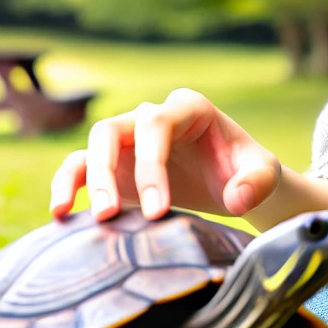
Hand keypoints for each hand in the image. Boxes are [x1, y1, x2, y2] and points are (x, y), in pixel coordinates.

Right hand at [49, 88, 280, 220]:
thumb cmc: (248, 173)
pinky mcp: (113, 165)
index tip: (158, 212)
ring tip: (90, 218)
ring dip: (84, 179)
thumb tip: (237, 198)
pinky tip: (61, 213)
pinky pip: (79, 166)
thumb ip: (259, 182)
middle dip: (108, 172)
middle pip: (114, 130)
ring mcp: (129, 140)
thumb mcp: (265, 174)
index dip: (152, 165)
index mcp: (188, 109)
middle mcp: (152, 117)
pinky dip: (67, 185)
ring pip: (92, 146)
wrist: (237, 185)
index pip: (157, 126)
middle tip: (112, 216)